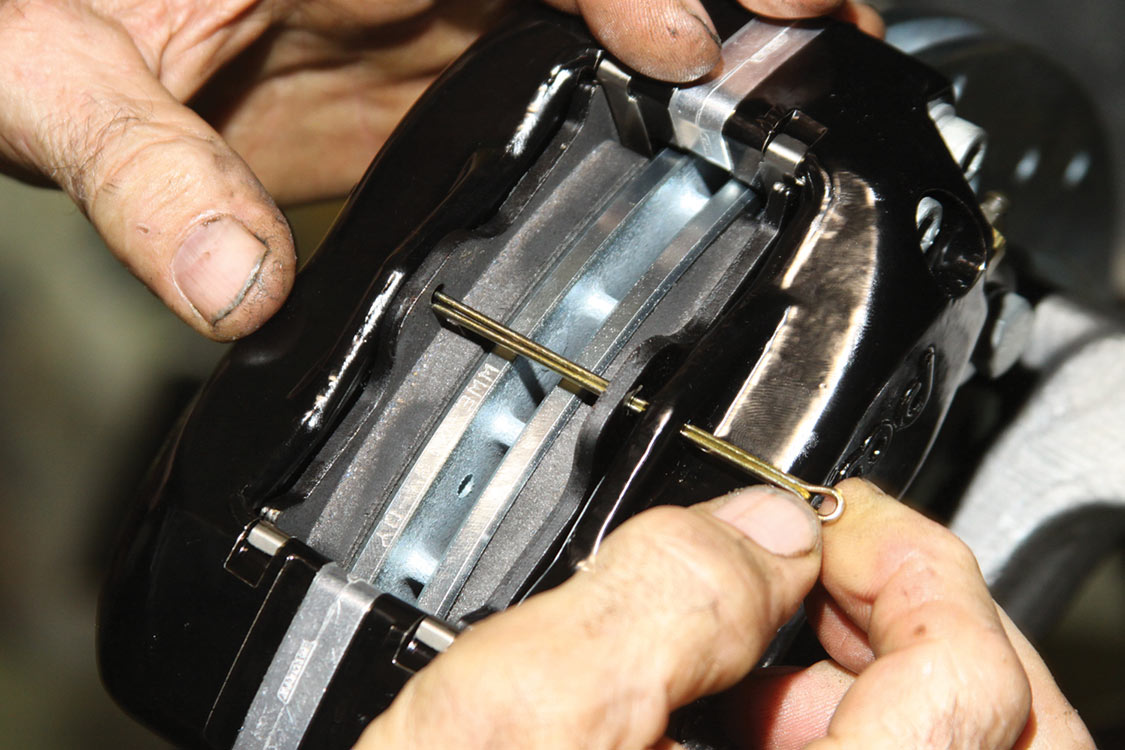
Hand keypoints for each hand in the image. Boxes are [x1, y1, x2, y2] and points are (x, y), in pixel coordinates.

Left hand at [0, 1, 876, 339]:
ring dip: (714, 36)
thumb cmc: (24, 11)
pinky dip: (645, 98)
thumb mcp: (57, 80)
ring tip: (808, 80)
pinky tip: (706, 132)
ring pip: (604, 12)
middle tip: (825, 30)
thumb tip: (235, 282)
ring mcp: (434, 18)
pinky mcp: (434, 74)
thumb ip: (142, 173)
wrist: (26, 27)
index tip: (687, 40)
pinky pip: (564, 73)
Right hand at [356, 480, 1093, 748]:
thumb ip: (645, 595)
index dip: (910, 563)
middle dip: (918, 617)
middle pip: (998, 732)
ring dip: (881, 674)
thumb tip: (752, 527)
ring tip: (770, 632)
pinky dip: (837, 729)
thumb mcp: (497, 720)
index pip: (962, 687)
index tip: (831, 516)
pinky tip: (745, 707)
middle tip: (824, 559)